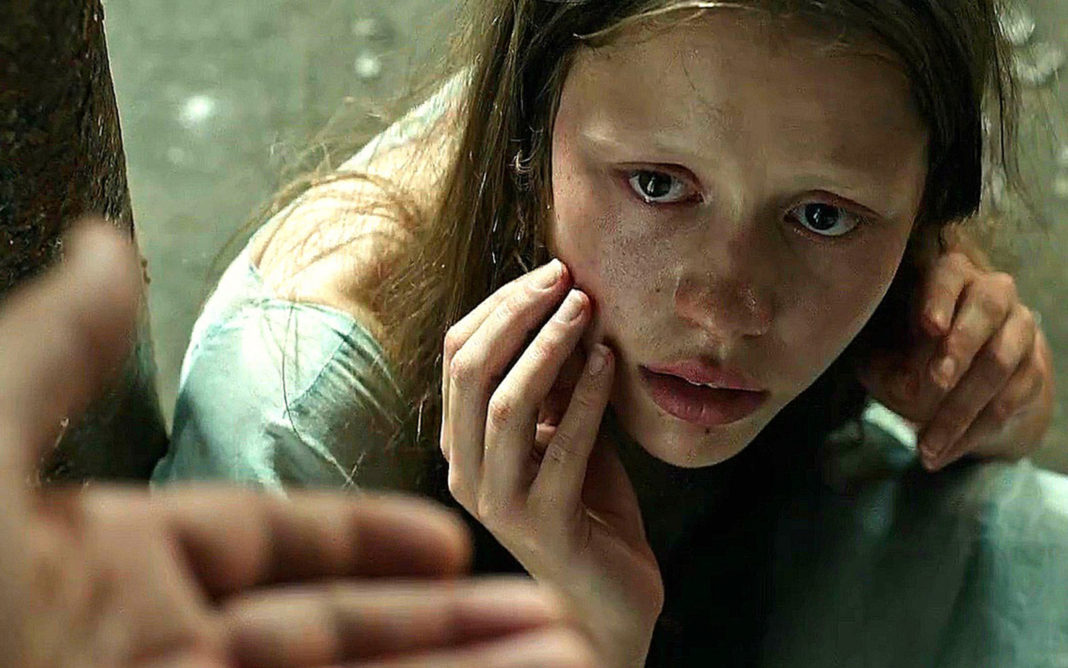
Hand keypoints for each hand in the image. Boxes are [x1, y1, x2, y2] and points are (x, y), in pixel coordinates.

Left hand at [0, 220, 596, 667]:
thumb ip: (52, 356)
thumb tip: (103, 242)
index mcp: (122, 568)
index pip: (277, 545)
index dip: (369, 537)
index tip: (453, 535)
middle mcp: (170, 648)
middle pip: (345, 632)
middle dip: (454, 623)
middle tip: (550, 610)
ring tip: (569, 660)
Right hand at [441, 259, 663, 667]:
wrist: (608, 599)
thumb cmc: (587, 508)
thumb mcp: (564, 431)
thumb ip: (555, 382)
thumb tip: (567, 305)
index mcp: (462, 444)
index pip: (458, 356)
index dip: (500, 306)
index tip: (550, 272)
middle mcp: (465, 471)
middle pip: (471, 370)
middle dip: (518, 313)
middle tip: (564, 278)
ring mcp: (498, 501)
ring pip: (506, 403)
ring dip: (549, 346)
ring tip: (586, 310)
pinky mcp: (542, 525)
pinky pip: (562, 445)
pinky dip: (585, 396)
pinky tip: (607, 362)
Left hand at [857, 250, 1053, 471]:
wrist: (955, 378)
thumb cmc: (903, 352)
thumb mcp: (880, 356)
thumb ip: (884, 364)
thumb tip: (906, 385)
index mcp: (950, 276)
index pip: (948, 275)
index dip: (939, 298)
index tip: (929, 327)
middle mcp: (993, 293)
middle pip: (987, 310)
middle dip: (960, 347)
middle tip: (936, 382)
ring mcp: (1020, 330)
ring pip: (999, 364)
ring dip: (959, 409)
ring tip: (924, 444)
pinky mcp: (1033, 369)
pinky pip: (1007, 403)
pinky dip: (971, 433)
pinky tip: (940, 454)